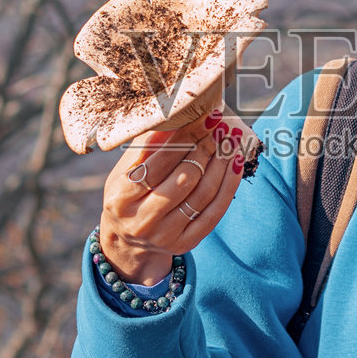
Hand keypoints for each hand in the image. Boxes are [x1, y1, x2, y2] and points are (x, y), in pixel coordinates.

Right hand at [98, 107, 249, 284]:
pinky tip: (235, 162)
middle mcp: (142, 220)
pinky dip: (229, 185)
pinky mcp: (185, 243)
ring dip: (221, 163)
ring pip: (203, 194)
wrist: (127, 238)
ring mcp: (165, 235)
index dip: (185, 138)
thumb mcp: (125, 169)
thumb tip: (178, 114)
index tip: (203, 117)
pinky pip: (214, 212)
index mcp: (121, 197)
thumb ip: (147, 145)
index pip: (159, 162)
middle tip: (219, 126)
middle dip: (205, 148)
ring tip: (229, 139)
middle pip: (184, 179)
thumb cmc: (128, 192)